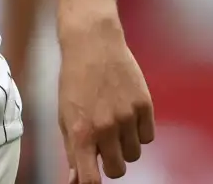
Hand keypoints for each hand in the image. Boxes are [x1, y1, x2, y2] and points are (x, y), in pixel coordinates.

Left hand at [57, 16, 154, 183]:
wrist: (92, 43)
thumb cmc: (74, 80)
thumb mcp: (65, 114)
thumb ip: (72, 149)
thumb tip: (76, 179)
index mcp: (80, 131)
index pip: (90, 178)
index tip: (91, 182)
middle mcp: (105, 127)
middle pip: (117, 169)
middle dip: (110, 162)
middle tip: (103, 144)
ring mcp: (127, 117)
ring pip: (134, 154)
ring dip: (125, 145)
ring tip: (113, 122)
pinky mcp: (145, 106)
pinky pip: (148, 137)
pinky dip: (139, 132)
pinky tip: (127, 114)